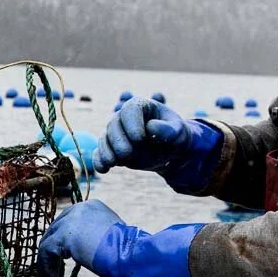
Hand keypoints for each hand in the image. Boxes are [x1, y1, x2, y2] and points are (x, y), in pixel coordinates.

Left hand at [36, 199, 120, 276]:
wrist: (131, 254)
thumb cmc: (128, 252)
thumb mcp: (109, 237)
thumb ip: (94, 236)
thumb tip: (82, 249)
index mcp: (92, 207)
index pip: (69, 219)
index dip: (64, 237)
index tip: (64, 254)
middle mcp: (80, 209)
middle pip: (56, 227)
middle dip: (53, 247)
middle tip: (53, 265)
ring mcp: (70, 221)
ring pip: (48, 239)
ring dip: (47, 259)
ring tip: (51, 276)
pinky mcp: (64, 235)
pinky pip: (46, 251)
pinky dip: (46, 266)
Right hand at [98, 99, 219, 188]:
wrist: (170, 151)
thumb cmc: (175, 136)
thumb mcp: (178, 132)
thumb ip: (168, 130)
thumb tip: (150, 127)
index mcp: (141, 107)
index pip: (130, 110)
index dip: (132, 123)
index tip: (139, 139)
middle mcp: (125, 118)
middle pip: (114, 124)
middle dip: (118, 140)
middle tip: (127, 154)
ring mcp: (117, 134)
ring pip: (105, 139)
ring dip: (107, 151)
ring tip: (112, 163)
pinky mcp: (113, 149)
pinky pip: (101, 153)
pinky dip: (99, 161)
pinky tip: (103, 169)